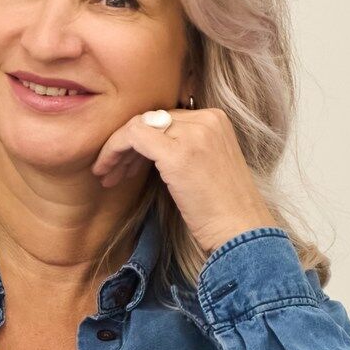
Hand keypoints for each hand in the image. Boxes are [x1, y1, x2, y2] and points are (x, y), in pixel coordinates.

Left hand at [91, 105, 276, 255]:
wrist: (241, 232)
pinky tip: (108, 172)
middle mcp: (207, 119)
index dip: (141, 139)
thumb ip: (184, 147)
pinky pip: (133, 138)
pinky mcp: (178, 154)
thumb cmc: (223, 208)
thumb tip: (148, 145)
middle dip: (126, 145)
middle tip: (113, 171)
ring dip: (116, 150)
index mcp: (216, 119)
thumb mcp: (207, 164)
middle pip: (150, 120)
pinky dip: (114, 151)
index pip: (165, 118)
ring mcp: (194, 134)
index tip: (128, 164)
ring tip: (107, 175)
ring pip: (137, 126)